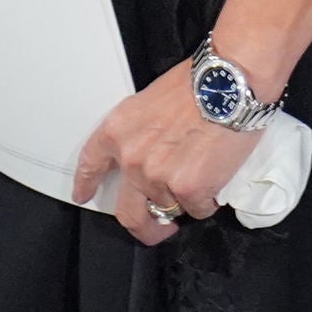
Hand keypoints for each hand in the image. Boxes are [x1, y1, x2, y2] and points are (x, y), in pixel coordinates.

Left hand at [74, 57, 261, 243]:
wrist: (228, 83)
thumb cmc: (196, 84)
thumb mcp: (149, 102)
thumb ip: (140, 134)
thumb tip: (148, 155)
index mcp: (117, 132)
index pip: (91, 164)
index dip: (86, 184)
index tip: (84, 195)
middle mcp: (132, 159)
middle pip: (128, 213)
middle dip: (143, 227)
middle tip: (155, 228)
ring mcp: (158, 178)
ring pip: (170, 208)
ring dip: (184, 200)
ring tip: (202, 175)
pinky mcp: (189, 190)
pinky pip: (198, 209)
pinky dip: (208, 200)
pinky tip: (216, 177)